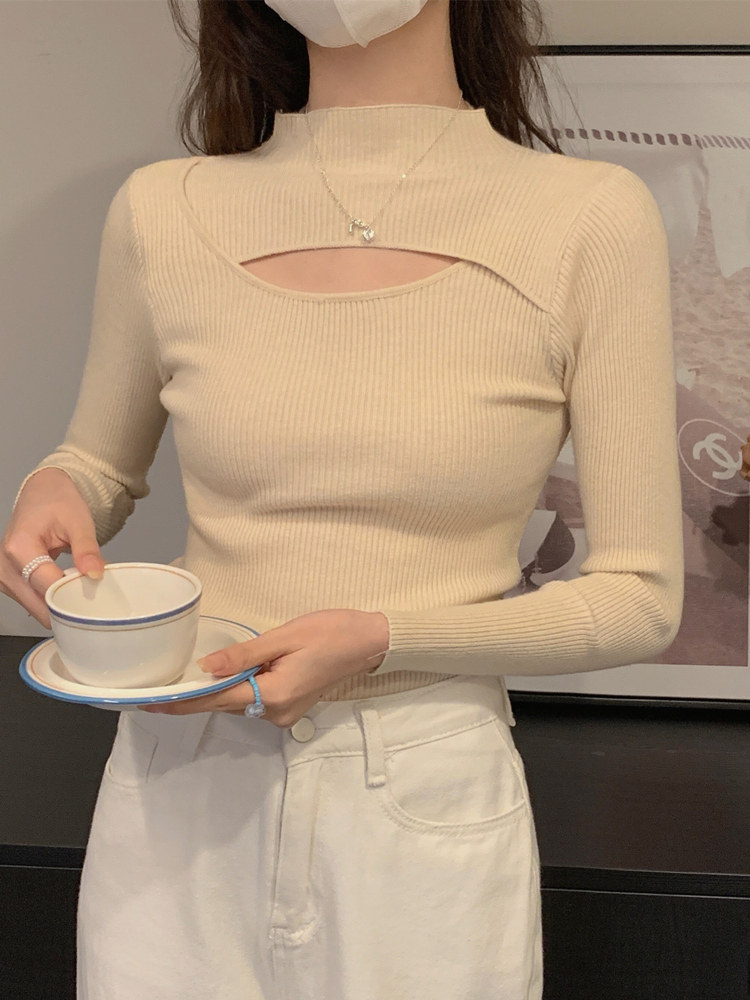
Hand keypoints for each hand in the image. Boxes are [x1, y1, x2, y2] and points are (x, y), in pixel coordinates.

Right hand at [1, 468, 105, 628]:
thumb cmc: (57, 502)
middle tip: (93, 600)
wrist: (42, 492)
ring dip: (60, 605)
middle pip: (39, 604)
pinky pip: (33, 601)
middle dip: (67, 606)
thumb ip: (87, 550)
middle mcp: (6, 566)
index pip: (48, 588)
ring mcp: (4, 576)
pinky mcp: (10, 582)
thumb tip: (95, 575)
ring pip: (36, 607)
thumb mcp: (78, 521)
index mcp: (20, 548)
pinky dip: (52, 600)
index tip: (97, 598)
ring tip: (80, 589)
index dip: (74, 596)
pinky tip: (67, 589)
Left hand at [137, 609, 389, 726]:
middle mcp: (276, 713)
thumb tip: (204, 669)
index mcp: (272, 695)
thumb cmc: (330, 632)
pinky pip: (253, 700)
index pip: (216, 701)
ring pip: (238, 703)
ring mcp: (284, 714)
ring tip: (185, 680)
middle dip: (195, 695)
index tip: (149, 704)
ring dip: (217, 691)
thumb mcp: (282, 637)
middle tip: (160, 686)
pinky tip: (226, 676)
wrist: (368, 641)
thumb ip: (242, 655)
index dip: (181, 702)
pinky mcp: (290, 707)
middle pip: (225, 705)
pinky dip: (237, 689)